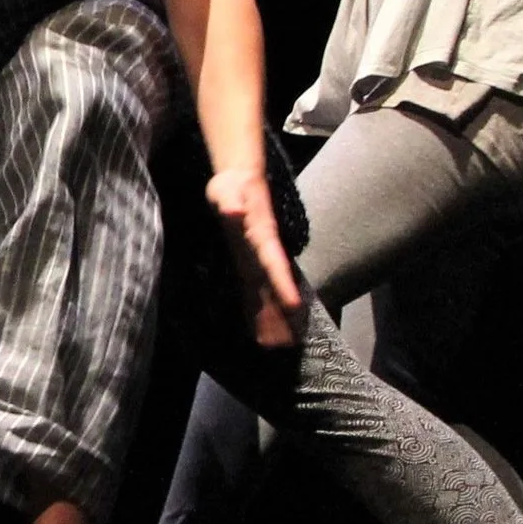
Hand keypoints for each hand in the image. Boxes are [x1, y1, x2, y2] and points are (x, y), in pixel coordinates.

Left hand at [206, 165, 303, 348]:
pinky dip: (256, 308)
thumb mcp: (228, 190)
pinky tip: (258, 326)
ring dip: (271, 316)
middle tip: (287, 343)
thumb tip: (234, 210)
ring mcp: (255, 259)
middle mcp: (262, 254)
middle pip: (273, 286)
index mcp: (261, 237)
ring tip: (278, 345)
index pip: (274, 263)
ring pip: (265, 292)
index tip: (294, 305)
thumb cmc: (232, 185)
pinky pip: (253, 289)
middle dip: (280, 313)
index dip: (283, 283)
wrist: (238, 178)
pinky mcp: (246, 262)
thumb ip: (231, 202)